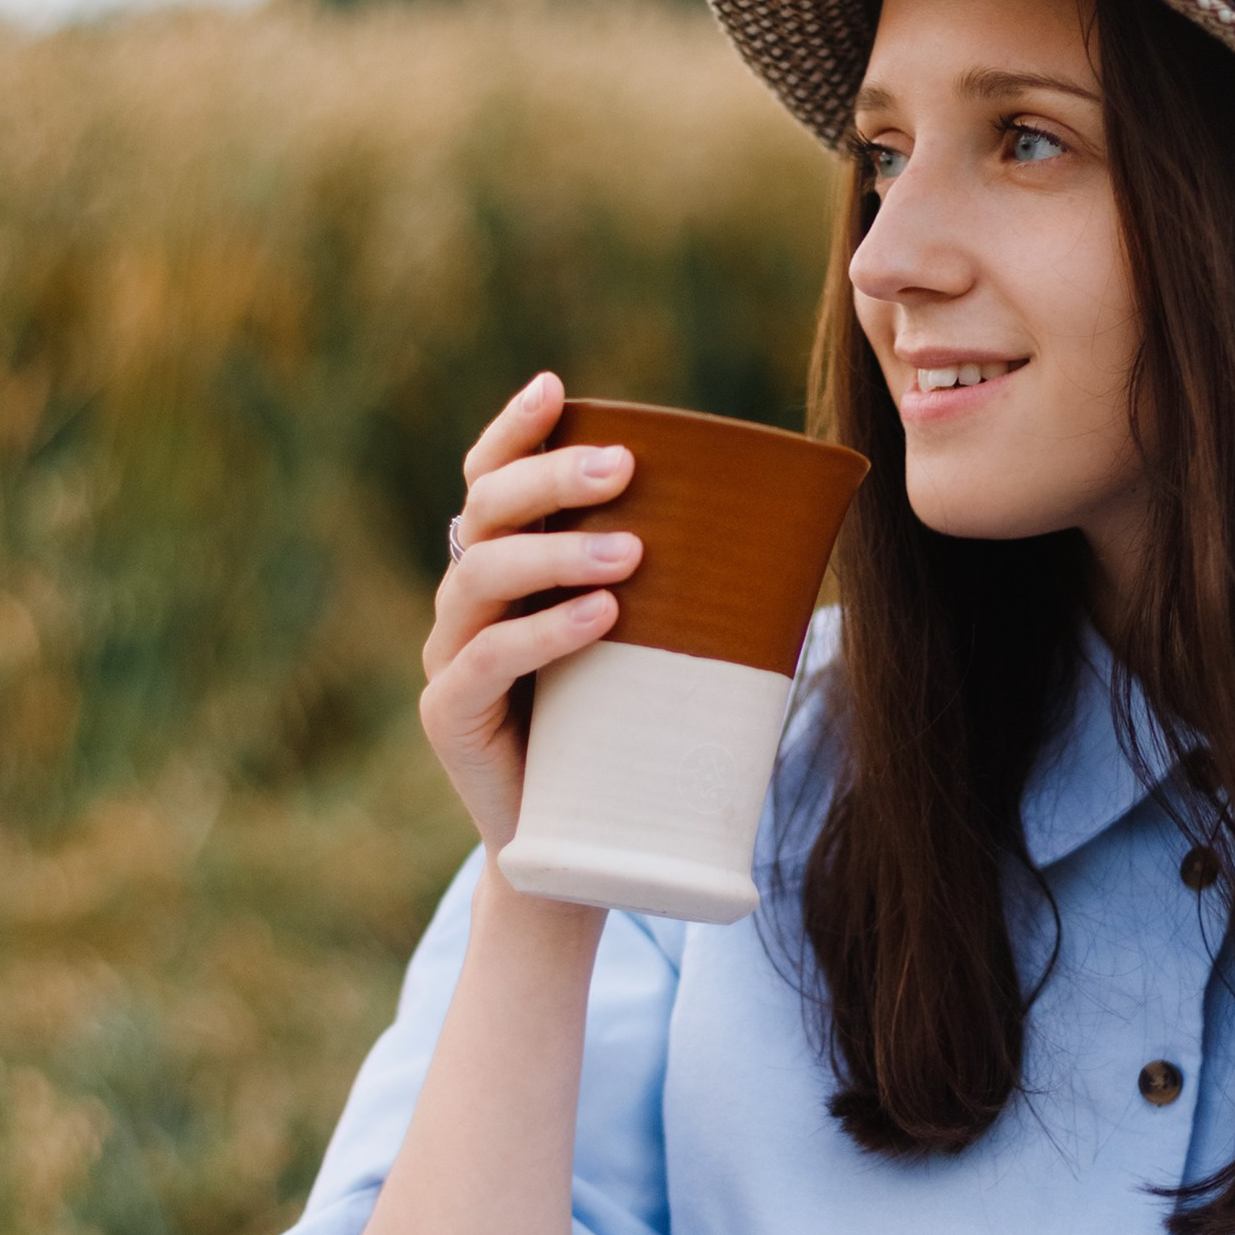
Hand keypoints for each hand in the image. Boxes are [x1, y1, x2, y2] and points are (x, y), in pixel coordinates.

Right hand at [419, 372, 639, 853]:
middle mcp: (466, 601)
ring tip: (632, 554)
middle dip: (552, 476)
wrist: (582, 848)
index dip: (514, 430)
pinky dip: (544, 631)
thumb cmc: (626, 734)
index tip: (555, 386)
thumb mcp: (654, 648)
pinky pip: (484, 660)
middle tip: (626, 470)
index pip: (492, 479)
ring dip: (557, 551)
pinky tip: (600, 618)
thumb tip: (787, 529)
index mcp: (506, 569)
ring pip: (482, 575)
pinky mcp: (447, 715)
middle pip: (487, 510)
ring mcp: (448, 656)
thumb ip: (681, 590)